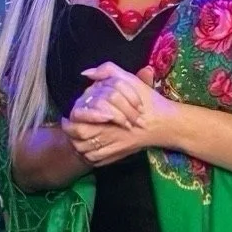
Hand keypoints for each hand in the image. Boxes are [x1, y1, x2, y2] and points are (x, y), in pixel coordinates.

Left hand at [63, 62, 178, 166]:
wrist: (164, 123)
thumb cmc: (148, 101)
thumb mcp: (129, 80)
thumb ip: (108, 71)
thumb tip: (86, 73)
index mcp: (106, 115)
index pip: (78, 120)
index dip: (70, 121)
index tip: (67, 118)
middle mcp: (107, 133)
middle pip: (79, 139)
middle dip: (71, 135)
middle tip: (69, 128)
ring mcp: (112, 147)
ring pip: (86, 152)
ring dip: (78, 146)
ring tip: (75, 138)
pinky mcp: (117, 156)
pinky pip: (96, 160)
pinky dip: (89, 156)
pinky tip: (89, 148)